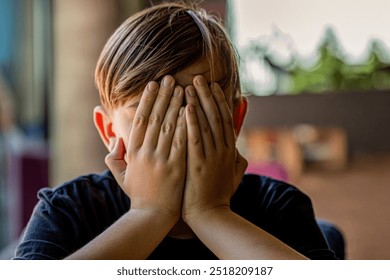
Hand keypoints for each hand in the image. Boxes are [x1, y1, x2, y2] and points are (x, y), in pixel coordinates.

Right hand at [105, 76, 186, 219]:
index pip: (140, 120)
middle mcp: (146, 152)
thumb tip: (116, 138)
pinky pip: (181, 142)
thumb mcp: (121, 175)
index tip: (153, 85)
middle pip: (156, 118)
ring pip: (169, 126)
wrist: (152, 215)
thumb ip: (114, 156)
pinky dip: (186, 125)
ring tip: (182, 88)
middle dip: (163, 96)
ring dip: (176, 105)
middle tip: (170, 78)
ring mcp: (162, 159)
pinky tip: (191, 111)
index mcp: (133, 152)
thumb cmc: (138, 194)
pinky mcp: (176, 167)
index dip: (147, 100)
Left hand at [182, 75, 246, 222]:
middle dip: (208, 96)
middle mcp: (223, 150)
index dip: (219, 101)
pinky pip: (195, 139)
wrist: (210, 216)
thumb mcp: (233, 177)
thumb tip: (240, 153)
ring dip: (199, 103)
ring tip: (191, 86)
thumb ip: (237, 162)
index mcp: (229, 151)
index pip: (225, 120)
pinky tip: (187, 107)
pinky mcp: (198, 164)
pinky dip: (192, 122)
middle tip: (200, 78)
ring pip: (206, 124)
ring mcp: (211, 156)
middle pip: (216, 117)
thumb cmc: (219, 196)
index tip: (213, 86)